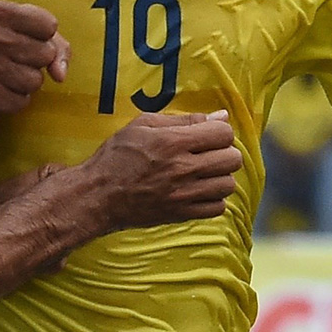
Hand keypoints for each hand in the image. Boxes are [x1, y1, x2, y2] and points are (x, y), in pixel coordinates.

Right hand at [0, 0, 69, 116]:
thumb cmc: (0, 44)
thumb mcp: (26, 29)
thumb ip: (57, 44)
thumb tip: (59, 75)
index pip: (49, 25)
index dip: (43, 35)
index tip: (25, 36)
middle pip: (46, 54)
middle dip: (36, 59)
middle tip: (14, 57)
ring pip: (36, 80)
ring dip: (26, 81)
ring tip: (6, 73)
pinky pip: (22, 101)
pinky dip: (15, 99)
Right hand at [79, 110, 242, 230]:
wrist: (98, 195)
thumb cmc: (116, 156)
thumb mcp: (143, 125)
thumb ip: (184, 119)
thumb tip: (221, 116)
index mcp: (173, 142)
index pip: (224, 134)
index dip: (220, 132)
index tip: (207, 136)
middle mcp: (183, 169)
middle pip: (232, 159)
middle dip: (224, 152)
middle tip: (207, 154)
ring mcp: (184, 195)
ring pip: (228, 185)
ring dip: (220, 177)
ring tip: (203, 173)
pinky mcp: (182, 214)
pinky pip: (217, 208)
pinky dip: (213, 199)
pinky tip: (198, 191)